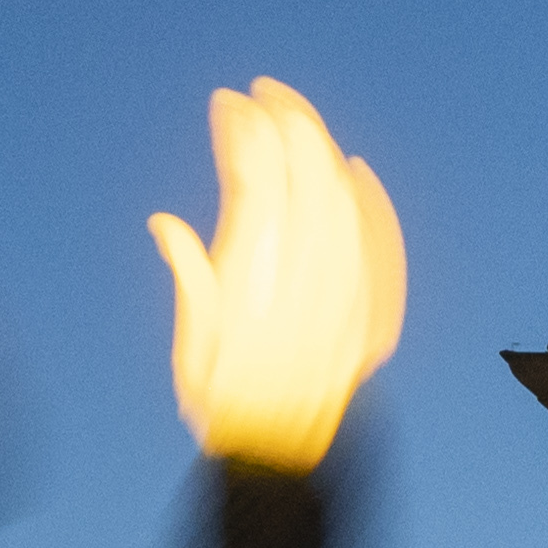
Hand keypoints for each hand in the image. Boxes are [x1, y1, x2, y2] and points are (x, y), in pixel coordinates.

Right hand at [150, 77, 408, 470]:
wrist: (285, 454)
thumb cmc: (227, 403)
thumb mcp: (195, 343)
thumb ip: (191, 279)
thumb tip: (166, 222)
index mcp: (255, 274)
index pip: (254, 181)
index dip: (243, 135)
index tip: (228, 102)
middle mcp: (307, 275)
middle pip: (304, 178)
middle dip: (287, 125)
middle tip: (267, 93)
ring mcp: (346, 290)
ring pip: (341, 201)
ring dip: (321, 153)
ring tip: (300, 120)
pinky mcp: (372, 308)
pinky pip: (381, 243)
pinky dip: (372, 205)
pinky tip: (358, 172)